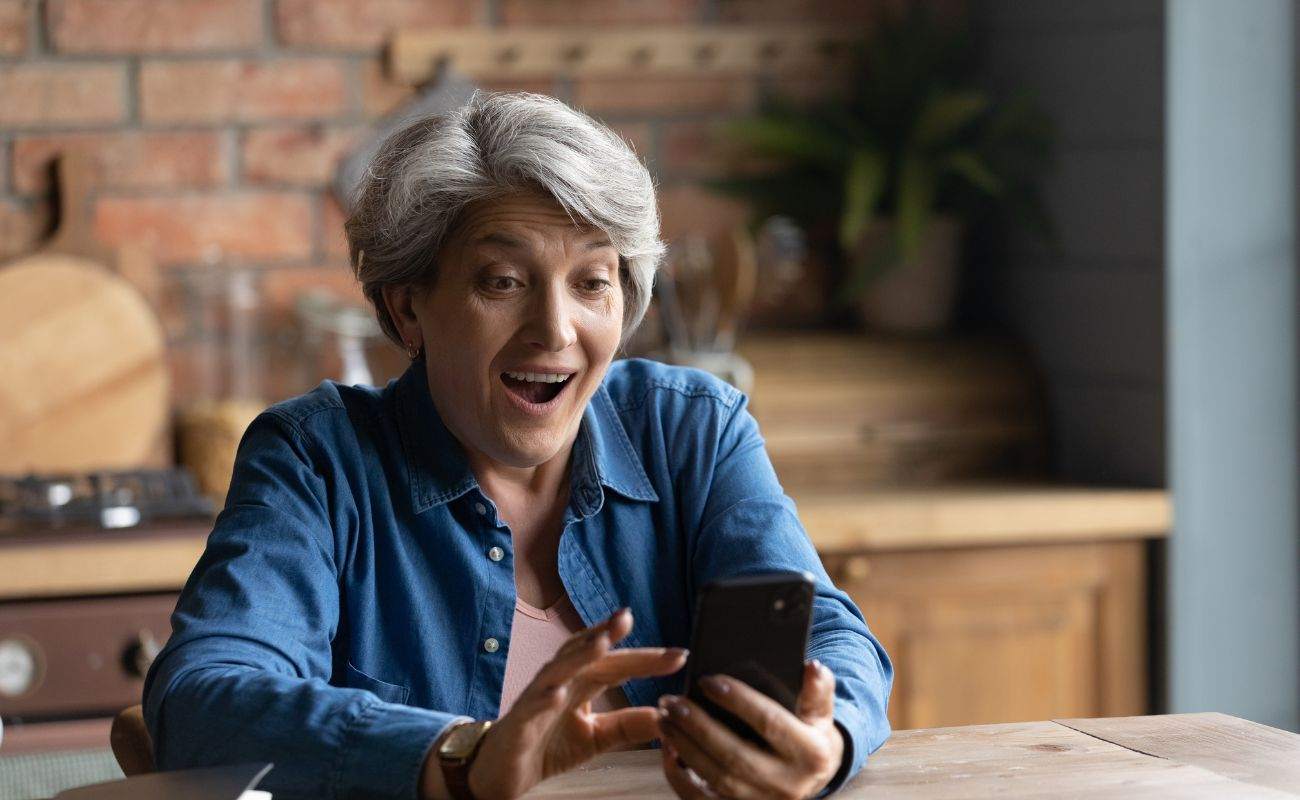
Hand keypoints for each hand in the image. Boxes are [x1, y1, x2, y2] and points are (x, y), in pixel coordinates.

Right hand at [462, 608, 686, 798]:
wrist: (501, 771)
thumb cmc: (547, 745)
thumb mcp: (596, 737)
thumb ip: (629, 725)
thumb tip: (669, 716)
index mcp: (581, 684)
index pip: (616, 664)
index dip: (646, 657)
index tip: (680, 654)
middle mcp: (560, 682)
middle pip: (587, 655)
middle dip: (608, 636)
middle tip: (629, 618)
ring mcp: (537, 699)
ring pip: (558, 669)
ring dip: (578, 654)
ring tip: (601, 642)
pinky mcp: (518, 722)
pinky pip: (530, 706)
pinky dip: (543, 696)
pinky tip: (557, 691)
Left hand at [658, 660, 843, 799]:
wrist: (814, 779)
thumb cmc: (811, 735)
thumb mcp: (821, 713)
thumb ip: (818, 689)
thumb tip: (812, 666)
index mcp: (811, 753)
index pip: (770, 723)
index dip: (738, 701)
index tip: (707, 680)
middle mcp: (788, 784)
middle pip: (735, 754)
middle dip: (699, 726)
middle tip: (672, 701)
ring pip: (717, 778)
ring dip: (685, 747)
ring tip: (664, 719)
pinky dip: (681, 779)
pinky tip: (668, 751)